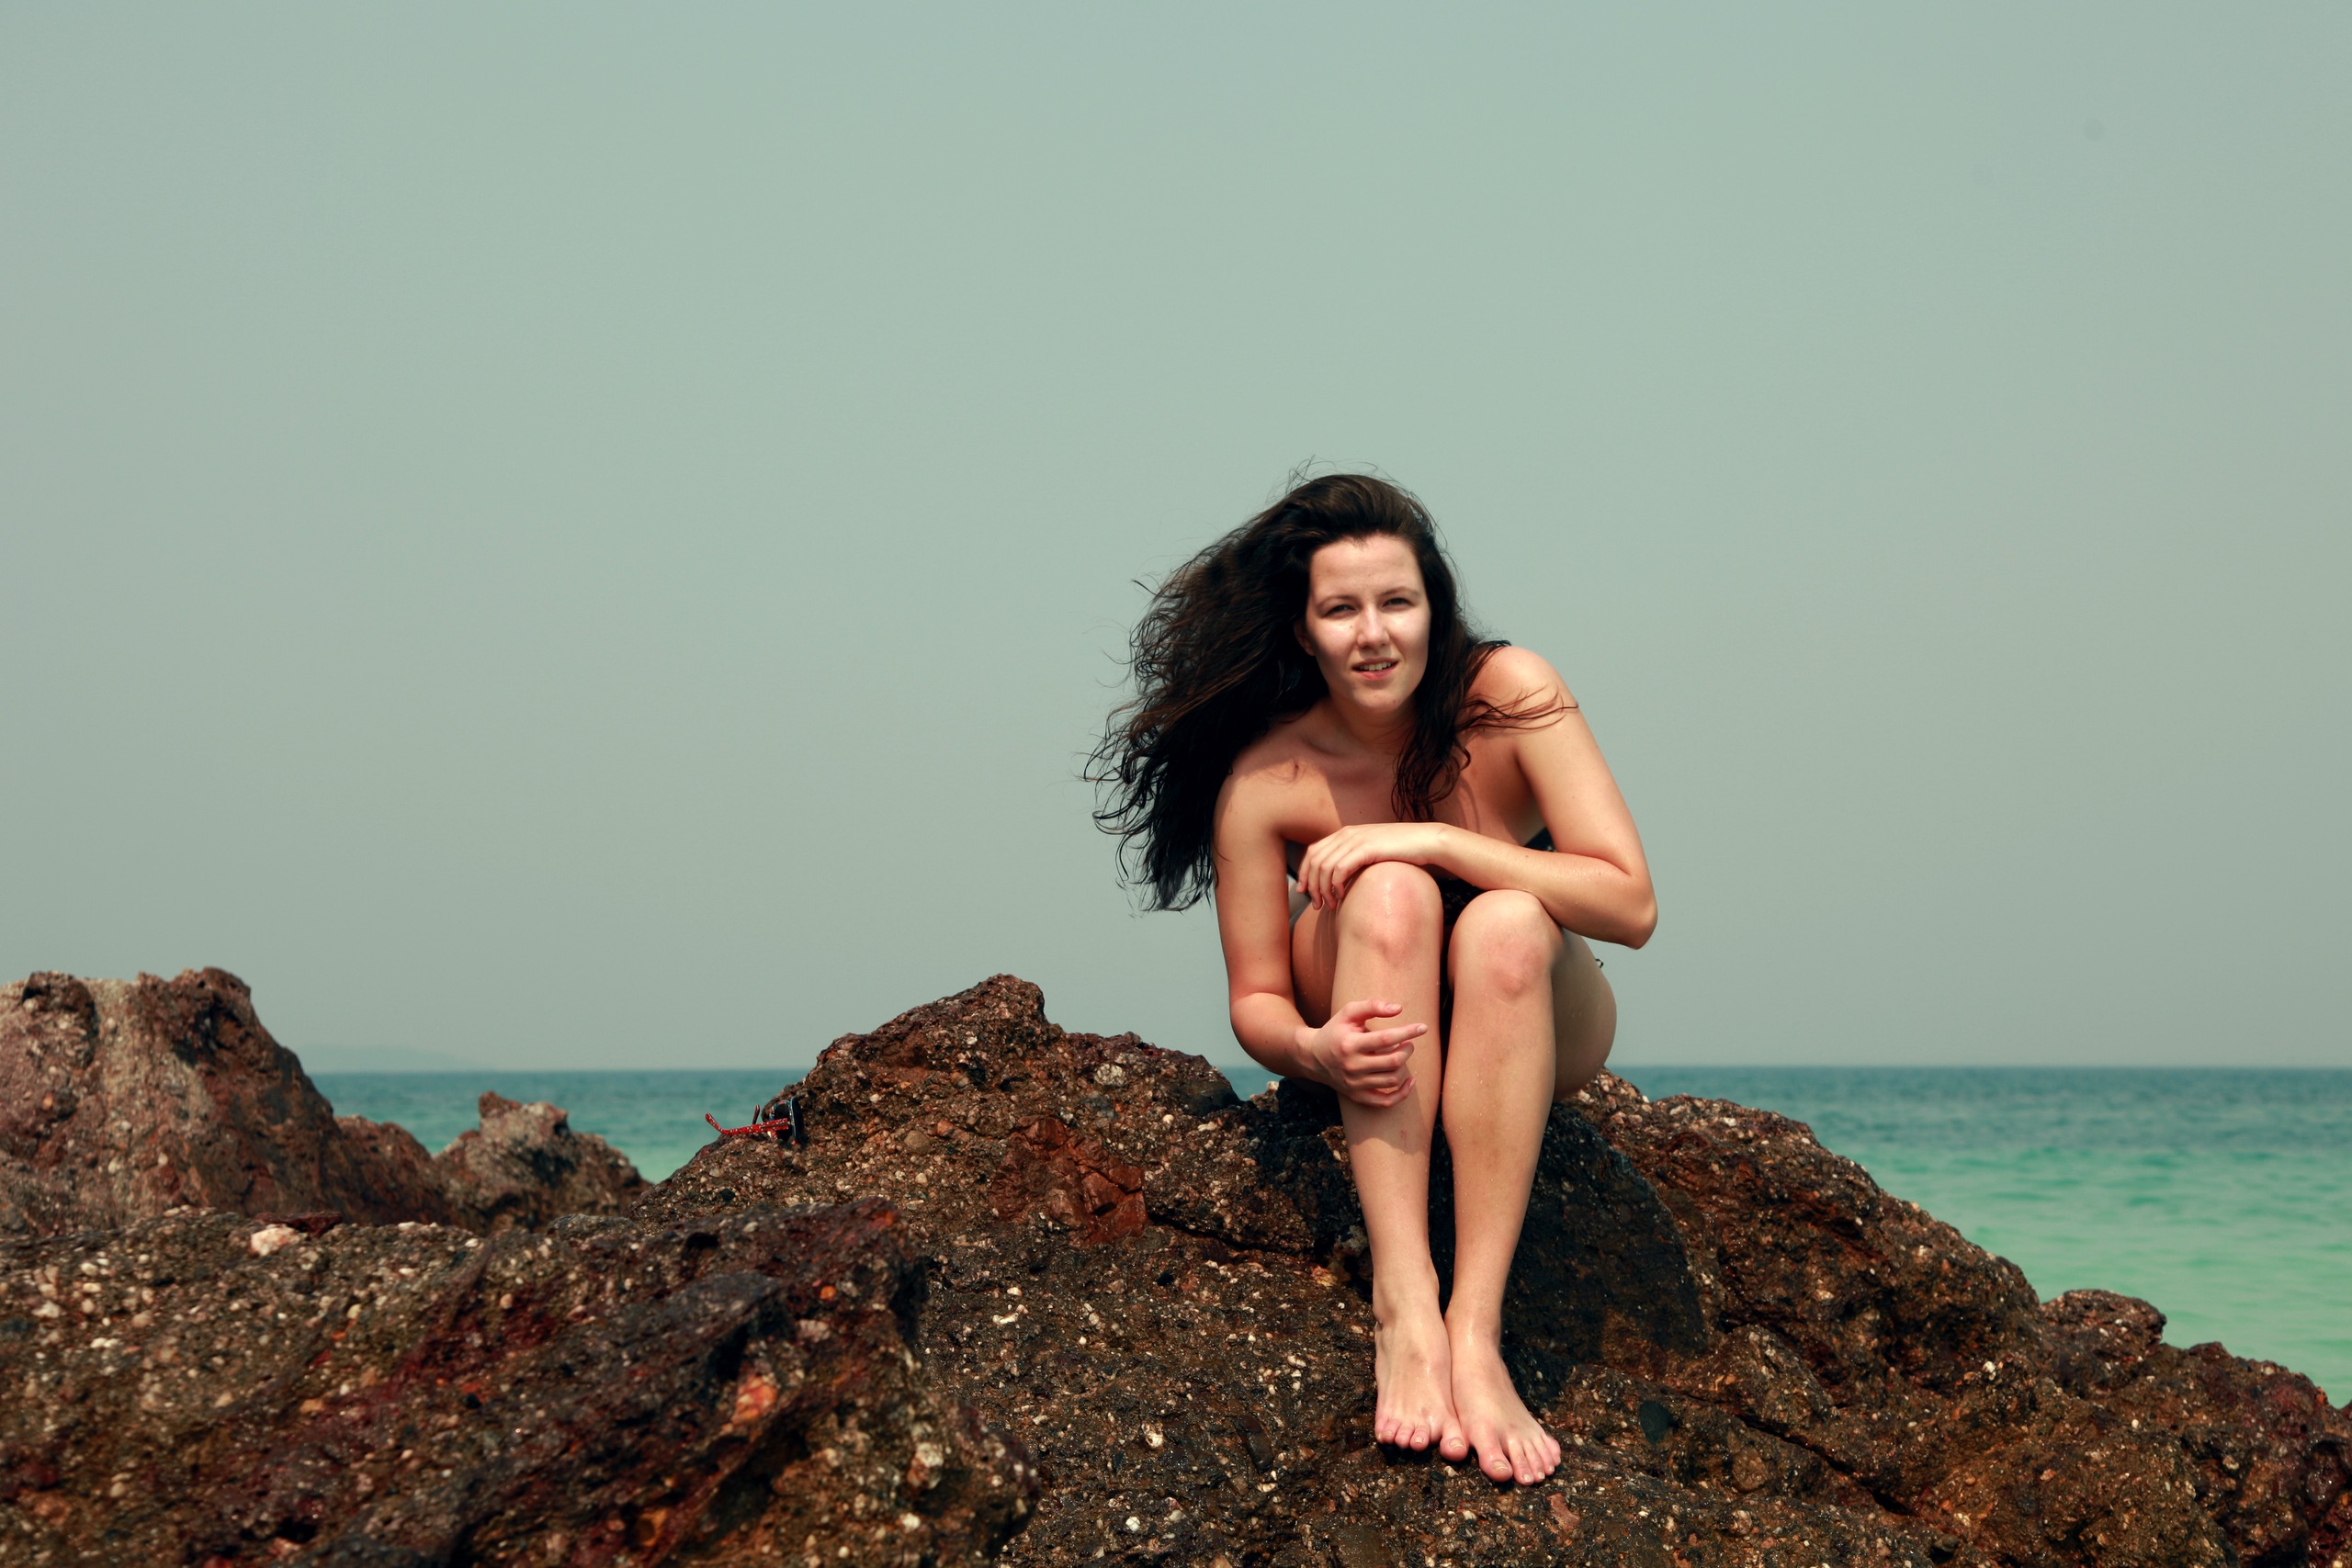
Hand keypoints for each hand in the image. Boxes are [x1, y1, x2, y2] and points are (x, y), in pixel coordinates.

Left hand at [1295, 823, 1447, 911]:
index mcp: (1345, 833)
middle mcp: (1347, 834)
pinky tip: (1341, 897)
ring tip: (1330, 905)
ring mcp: (1356, 840)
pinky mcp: (1366, 848)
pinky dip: (1335, 886)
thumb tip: (1340, 878)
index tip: (1304, 892)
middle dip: (1311, 885)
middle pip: (1314, 861)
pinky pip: (1339, 869)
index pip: (1313, 852)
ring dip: (1323, 890)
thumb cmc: (1402, 851)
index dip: (1304, 872)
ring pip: (1324, 867)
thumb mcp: (1372, 852)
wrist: (1426, 841)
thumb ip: (1355, 859)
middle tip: (1317, 905)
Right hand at [1304, 998, 1425, 1107]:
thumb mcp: (1348, 1013)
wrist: (1313, 1057)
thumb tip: (1399, 1008)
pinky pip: (1386, 1101)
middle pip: (1393, 1061)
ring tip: (1401, 1055)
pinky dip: (1402, 1093)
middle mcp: (1352, 1066)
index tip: (1422, 1028)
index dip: (1407, 1032)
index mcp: (1350, 1044)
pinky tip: (1409, 1080)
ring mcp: (1355, 1084)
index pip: (1386, 1039)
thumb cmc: (1335, 1031)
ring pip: (1392, 1079)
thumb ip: (1372, 1006)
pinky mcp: (1357, 1096)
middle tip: (1408, 1043)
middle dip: (1408, 1049)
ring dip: (1404, 1066)